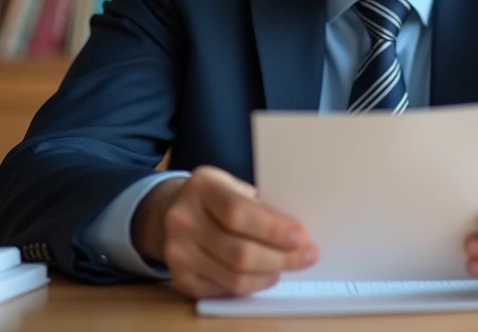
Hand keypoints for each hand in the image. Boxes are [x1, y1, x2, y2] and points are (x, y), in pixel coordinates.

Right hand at [132, 166, 318, 297]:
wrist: (170, 211)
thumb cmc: (215, 198)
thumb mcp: (233, 186)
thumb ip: (260, 205)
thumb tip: (298, 233)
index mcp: (202, 187)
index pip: (238, 212)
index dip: (272, 228)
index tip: (300, 236)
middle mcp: (183, 219)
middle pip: (239, 251)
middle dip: (281, 257)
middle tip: (308, 256)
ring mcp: (177, 252)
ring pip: (234, 277)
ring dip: (269, 274)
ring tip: (288, 266)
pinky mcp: (180, 278)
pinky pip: (224, 290)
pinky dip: (251, 285)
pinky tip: (264, 275)